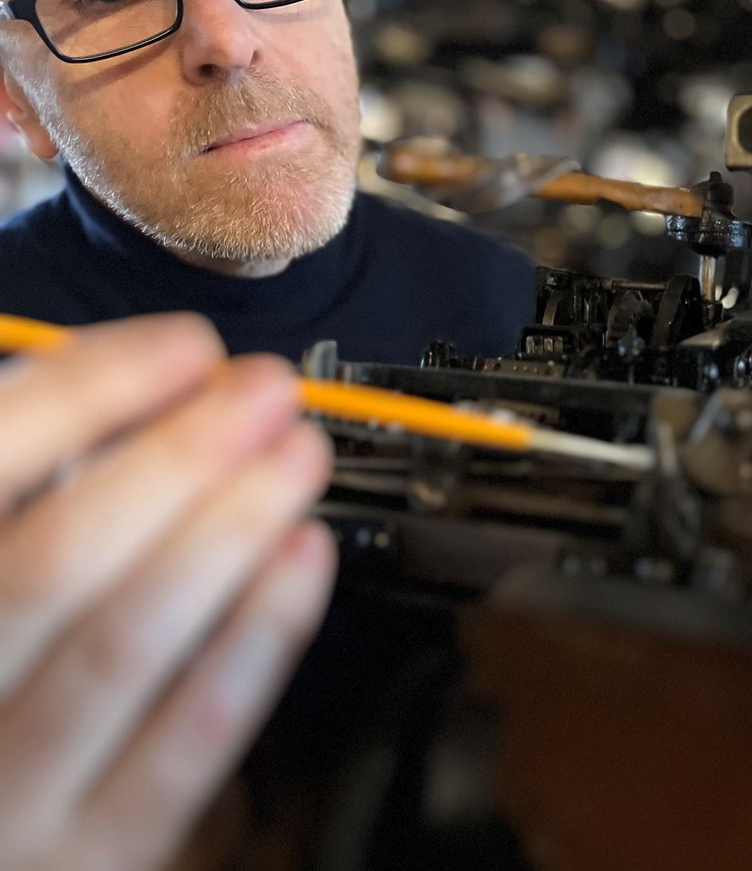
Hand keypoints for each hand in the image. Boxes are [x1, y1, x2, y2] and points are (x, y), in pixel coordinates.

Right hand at [0, 314, 337, 869]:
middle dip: (178, 457)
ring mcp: (4, 797)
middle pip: (55, 560)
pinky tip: (305, 557)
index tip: (185, 346)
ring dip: (230, 531)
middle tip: (267, 392)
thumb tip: (138, 402)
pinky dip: (257, 636)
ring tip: (299, 458)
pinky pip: (189, 739)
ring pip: (125, 643)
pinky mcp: (93, 853)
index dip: (88, 392)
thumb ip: (34, 489)